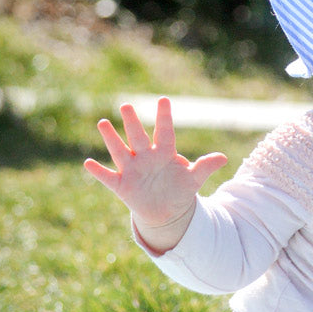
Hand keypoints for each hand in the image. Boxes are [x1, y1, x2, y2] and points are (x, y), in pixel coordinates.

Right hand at [84, 97, 227, 250]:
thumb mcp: (194, 179)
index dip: (165, 117)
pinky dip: (98, 171)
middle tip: (126, 106)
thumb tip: (224, 158)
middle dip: (133, 123)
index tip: (164, 100)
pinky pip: (108, 177)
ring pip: (120, 151)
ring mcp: (132, 169)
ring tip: (103, 123)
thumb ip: (205, 167)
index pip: (165, 132)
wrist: (167, 211)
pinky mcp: (122, 185)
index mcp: (164, 152)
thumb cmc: (180, 189)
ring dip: (112, 139)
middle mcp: (146, 157)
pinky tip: (88, 163)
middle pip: (139, 137)